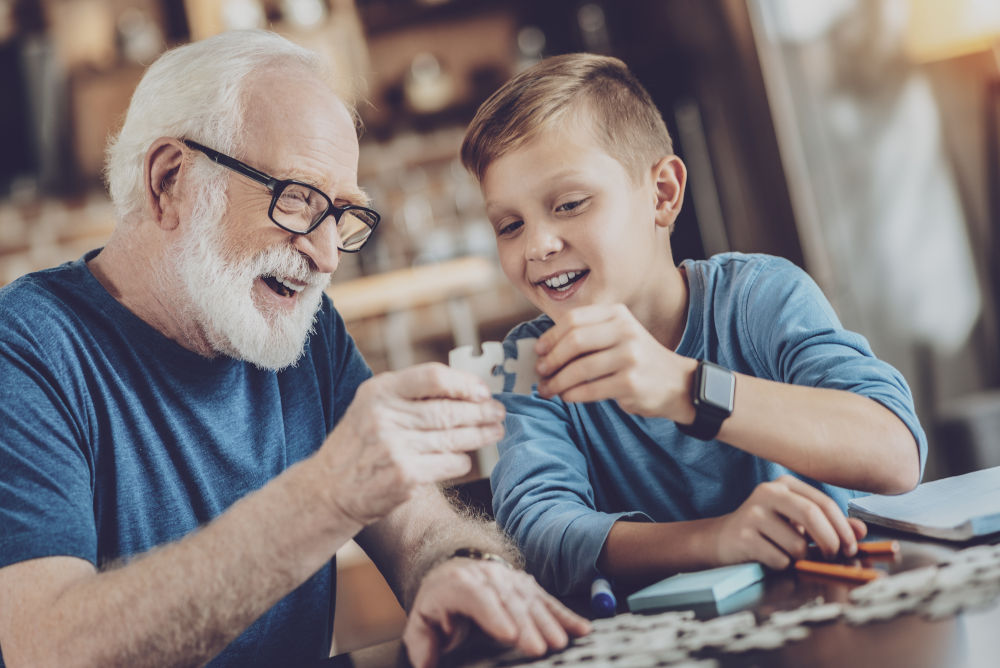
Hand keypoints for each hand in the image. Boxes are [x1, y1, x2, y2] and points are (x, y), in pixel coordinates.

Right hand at [319, 364, 503, 525]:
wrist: (328, 490)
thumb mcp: (372, 407)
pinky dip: (461, 461)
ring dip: (480, 435)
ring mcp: (395, 449)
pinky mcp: (406, 477)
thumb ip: (409, 395)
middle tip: (498, 412)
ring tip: (495, 431)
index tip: (482, 390)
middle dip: (480, 411)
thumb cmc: (358, 444)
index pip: (432, 377)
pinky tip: (464, 458)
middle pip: (448, 410)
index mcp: (379, 392)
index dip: (464, 383)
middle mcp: (385, 417)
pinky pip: (449, 464)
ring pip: (453, 438)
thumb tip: (464, 389)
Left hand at [403, 558, 590, 667]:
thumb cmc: (440, 599)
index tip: (509, 635)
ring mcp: (511, 580)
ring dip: (549, 621)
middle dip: (527, 624)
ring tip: (561, 641)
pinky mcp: (528, 586)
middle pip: (510, 601)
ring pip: (532, 599)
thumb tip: (426, 664)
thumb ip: (422, 642)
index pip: (478, 598)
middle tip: (542, 648)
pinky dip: (566, 615)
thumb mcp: (422, 618)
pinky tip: (581, 628)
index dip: (494, 615)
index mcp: (460, 585)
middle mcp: (488, 578)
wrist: (453, 566)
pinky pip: (548, 600)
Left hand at [535, 304, 695, 418]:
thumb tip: (544, 349)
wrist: (677, 383)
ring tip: (547, 389)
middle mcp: (625, 331)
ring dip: (557, 381)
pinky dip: (573, 394)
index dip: (551, 336)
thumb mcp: (619, 335)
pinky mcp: (631, 383)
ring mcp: (630, 356)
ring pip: (580, 368)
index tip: (538, 351)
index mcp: (617, 315)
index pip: (574, 319)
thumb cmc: (637, 360)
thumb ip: (589, 336)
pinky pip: (591, 389)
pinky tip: (567, 396)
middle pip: (574, 341)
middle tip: (540, 372)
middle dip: (551, 359)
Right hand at [713, 475, 867, 568]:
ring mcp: (753, 513)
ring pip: (797, 544)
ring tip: (790, 555)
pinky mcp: (744, 536)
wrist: (724, 539)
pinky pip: (779, 559)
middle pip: (812, 515)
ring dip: (802, 559)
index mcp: (785, 485)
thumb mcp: (799, 522)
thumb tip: (861, 531)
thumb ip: (831, 524)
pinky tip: (771, 558)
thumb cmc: (768, 530)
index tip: (851, 547)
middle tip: (834, 557)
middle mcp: (767, 493)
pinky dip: (783, 565)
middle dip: (830, 542)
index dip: (843, 528)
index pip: (824, 503)